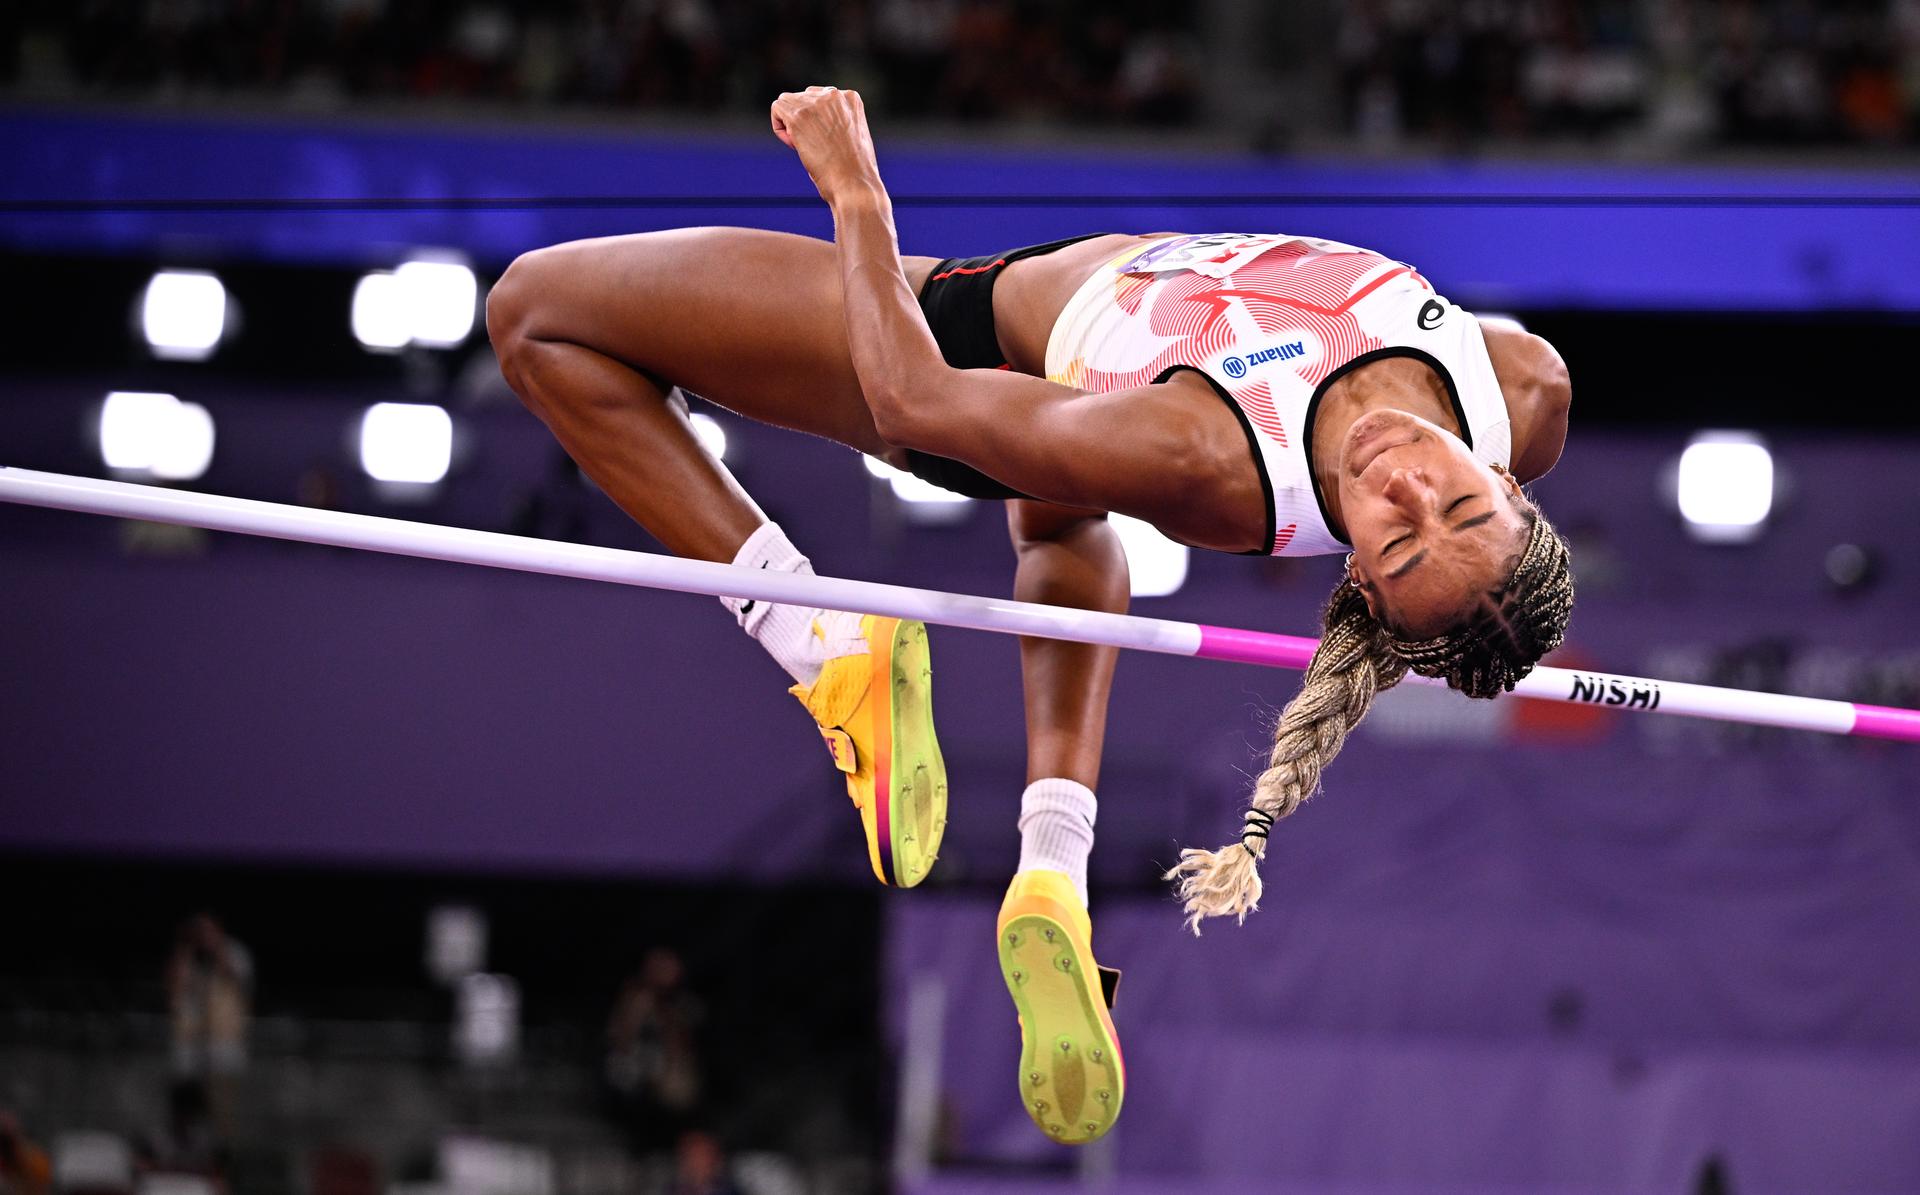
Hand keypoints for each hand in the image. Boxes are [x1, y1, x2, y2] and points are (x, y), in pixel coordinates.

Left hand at [770, 86, 883, 204]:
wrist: (854, 184)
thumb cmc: (855, 171)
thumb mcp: (852, 136)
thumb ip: (837, 121)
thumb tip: (814, 123)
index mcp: (850, 98)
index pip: (821, 97)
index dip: (817, 119)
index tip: (824, 140)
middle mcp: (834, 95)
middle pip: (804, 97)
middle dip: (803, 120)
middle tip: (814, 145)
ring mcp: (815, 104)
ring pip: (787, 101)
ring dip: (789, 123)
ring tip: (804, 145)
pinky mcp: (798, 116)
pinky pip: (777, 109)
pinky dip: (779, 127)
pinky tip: (794, 145)